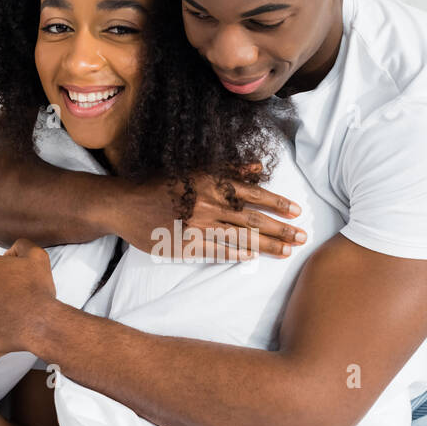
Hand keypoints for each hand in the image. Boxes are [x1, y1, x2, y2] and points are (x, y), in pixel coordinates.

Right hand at [114, 166, 306, 260]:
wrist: (125, 204)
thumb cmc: (160, 185)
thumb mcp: (194, 170)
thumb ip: (229, 169)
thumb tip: (259, 168)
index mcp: (211, 182)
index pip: (253, 194)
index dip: (277, 204)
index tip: (296, 212)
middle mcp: (207, 203)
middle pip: (252, 219)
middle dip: (280, 229)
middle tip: (301, 237)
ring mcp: (197, 226)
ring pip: (239, 237)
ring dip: (266, 245)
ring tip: (286, 251)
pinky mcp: (185, 244)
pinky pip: (216, 250)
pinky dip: (235, 254)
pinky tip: (252, 257)